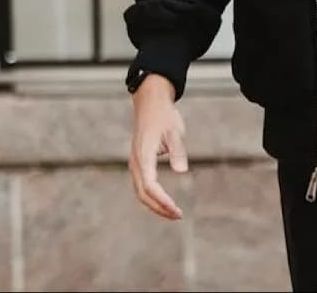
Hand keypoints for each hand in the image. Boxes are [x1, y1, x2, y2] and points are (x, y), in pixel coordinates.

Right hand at [128, 75, 187, 221]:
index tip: (176, 209)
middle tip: (178, 215)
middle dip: (159, 208)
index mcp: (143, 155)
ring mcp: (135, 163)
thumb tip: (182, 171)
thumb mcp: (174, 130)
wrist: (150, 101)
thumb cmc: (164, 115)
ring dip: (155, 205)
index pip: (150, 186)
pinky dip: (152, 197)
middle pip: (143, 194)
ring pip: (141, 192)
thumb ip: (177, 151)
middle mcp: (135, 162)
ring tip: (173, 212)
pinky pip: (142, 186)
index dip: (162, 201)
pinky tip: (164, 201)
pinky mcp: (138, 162)